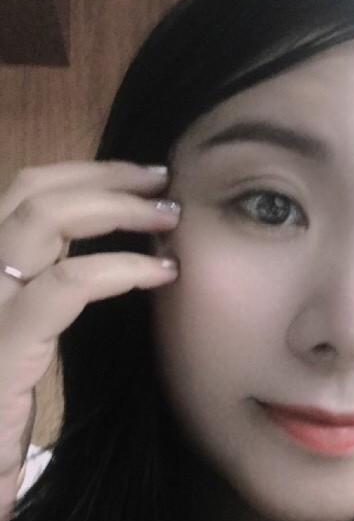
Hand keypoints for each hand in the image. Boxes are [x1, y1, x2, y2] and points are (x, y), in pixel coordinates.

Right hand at [0, 161, 180, 520]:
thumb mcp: (26, 345)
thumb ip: (54, 300)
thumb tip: (115, 265)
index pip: (25, 197)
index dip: (85, 177)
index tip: (142, 183)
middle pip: (32, 190)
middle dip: (105, 175)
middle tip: (161, 179)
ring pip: (42, 218)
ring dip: (116, 205)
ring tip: (169, 215)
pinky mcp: (1, 343)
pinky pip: (67, 283)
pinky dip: (122, 268)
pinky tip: (163, 273)